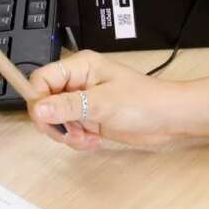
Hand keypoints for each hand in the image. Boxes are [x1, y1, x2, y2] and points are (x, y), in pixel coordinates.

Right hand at [25, 51, 197, 149]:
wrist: (169, 119)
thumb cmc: (145, 102)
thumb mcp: (103, 104)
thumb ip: (68, 106)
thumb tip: (38, 108)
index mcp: (80, 66)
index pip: (41, 79)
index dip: (38, 99)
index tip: (46, 119)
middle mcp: (78, 81)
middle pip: (44, 101)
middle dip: (53, 122)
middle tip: (69, 133)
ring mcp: (84, 100)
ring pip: (56, 119)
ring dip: (67, 134)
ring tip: (86, 138)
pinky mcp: (90, 117)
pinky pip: (70, 129)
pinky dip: (77, 139)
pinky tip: (93, 141)